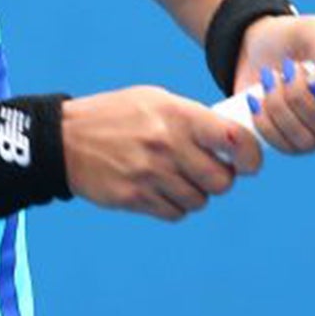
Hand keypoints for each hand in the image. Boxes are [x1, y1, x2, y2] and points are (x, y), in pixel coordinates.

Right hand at [62, 86, 264, 221]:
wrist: (64, 140)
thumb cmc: (116, 116)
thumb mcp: (154, 101)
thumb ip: (193, 118)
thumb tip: (233, 140)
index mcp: (177, 115)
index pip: (233, 139)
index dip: (250, 155)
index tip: (250, 163)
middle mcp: (167, 145)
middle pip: (221, 181)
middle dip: (221, 180)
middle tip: (208, 172)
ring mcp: (150, 174)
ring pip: (199, 201)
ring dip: (195, 194)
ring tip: (177, 179)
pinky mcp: (135, 198)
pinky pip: (175, 213)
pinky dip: (174, 207)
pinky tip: (160, 190)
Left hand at [233, 13, 314, 153]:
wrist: (253, 47)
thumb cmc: (290, 37)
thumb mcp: (312, 31)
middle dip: (300, 97)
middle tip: (289, 67)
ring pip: (305, 141)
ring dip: (280, 105)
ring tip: (270, 76)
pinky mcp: (292, 143)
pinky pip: (282, 146)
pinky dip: (265, 120)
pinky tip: (258, 98)